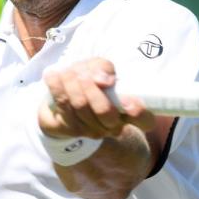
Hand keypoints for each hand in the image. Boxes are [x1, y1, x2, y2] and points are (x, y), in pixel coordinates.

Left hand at [39, 58, 155, 139]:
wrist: (61, 96)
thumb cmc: (88, 79)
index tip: (129, 102)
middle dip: (90, 87)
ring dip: (71, 82)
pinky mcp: (69, 128)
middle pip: (104, 110)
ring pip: (80, 105)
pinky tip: (53, 75)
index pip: (145, 120)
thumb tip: (104, 81)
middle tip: (82, 74)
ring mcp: (91, 130)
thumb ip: (103, 68)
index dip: (139, 113)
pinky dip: (56, 86)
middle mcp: (113, 125)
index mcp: (128, 112)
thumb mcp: (99, 68)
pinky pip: (63, 104)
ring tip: (67, 71)